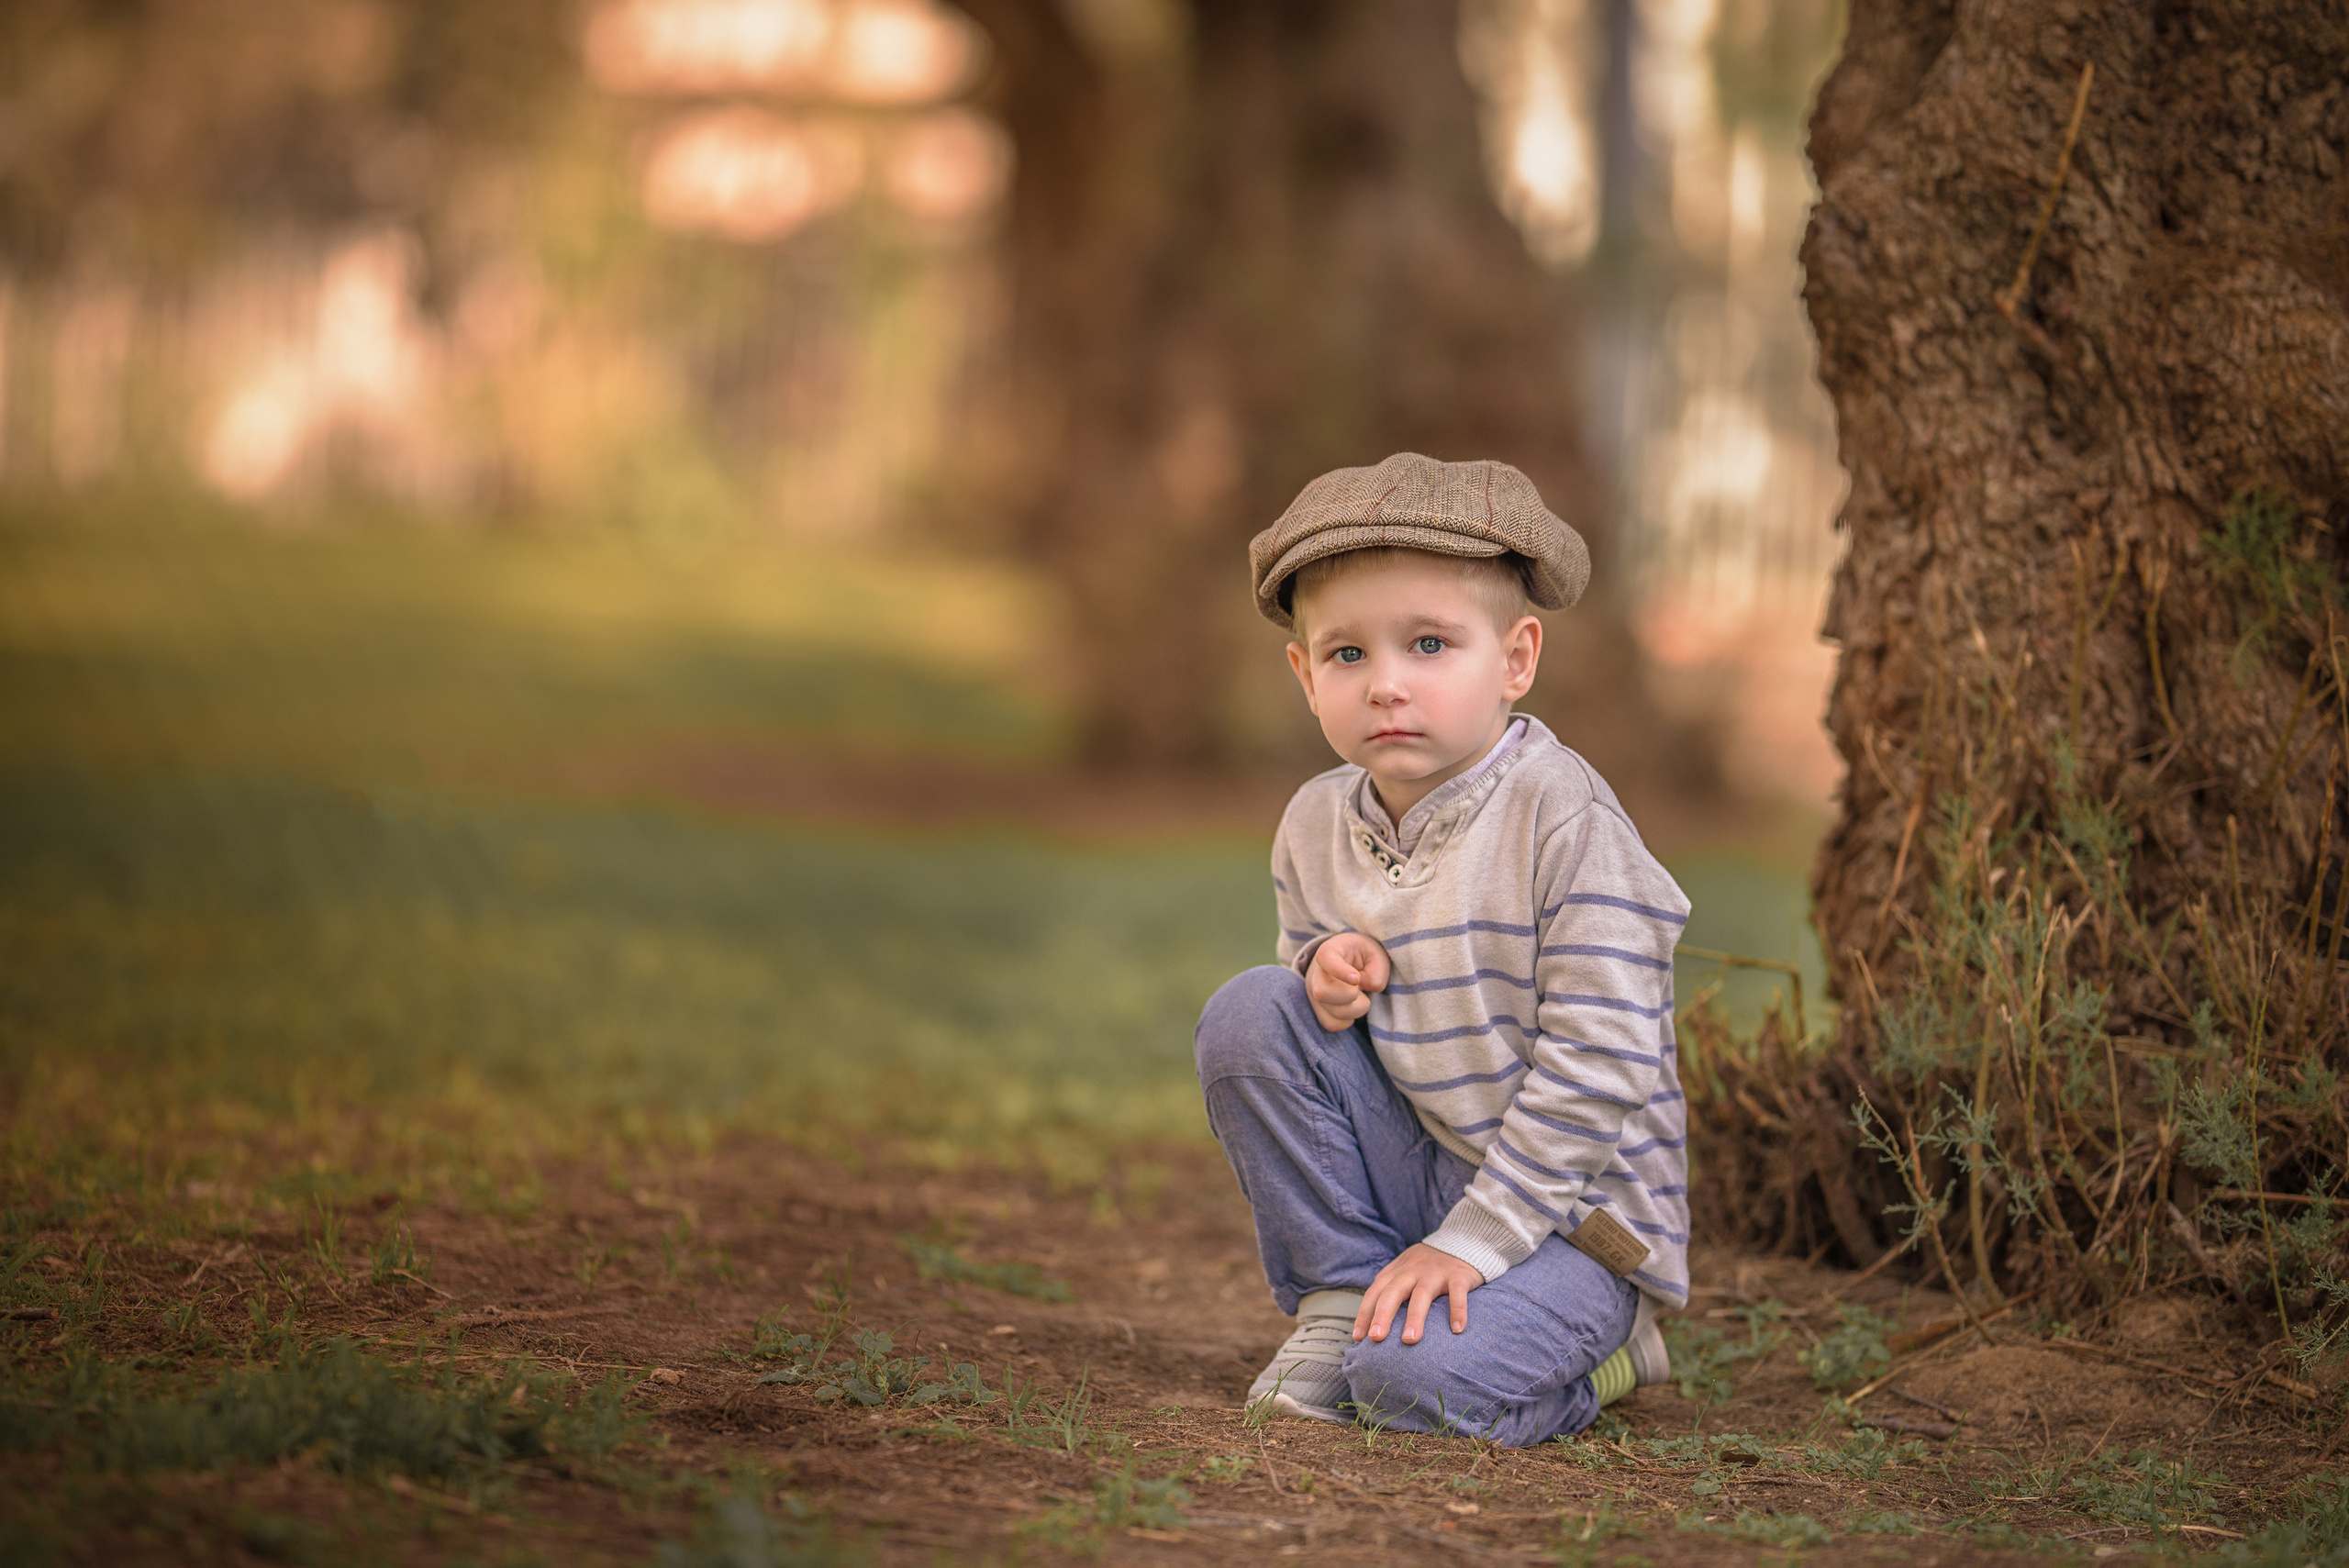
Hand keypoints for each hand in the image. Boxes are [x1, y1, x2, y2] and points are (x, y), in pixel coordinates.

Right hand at [1306, 933, 1390, 1031]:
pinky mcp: (1318, 1009)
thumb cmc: (1365, 956)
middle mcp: (1316, 973)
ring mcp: (1313, 993)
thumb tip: (1365, 989)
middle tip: (1359, 988)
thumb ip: (1376, 972)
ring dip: (1356, 1009)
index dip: (1340, 970)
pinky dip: (1347, 1020)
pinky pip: (1331, 1024)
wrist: (1351, 960)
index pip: (1326, 958)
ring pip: (1331, 1012)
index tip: (1356, 978)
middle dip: (1349, 996)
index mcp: (1330, 951)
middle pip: (1322, 993)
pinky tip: (1352, 1006)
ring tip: (1361, 996)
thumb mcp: (1377, 955)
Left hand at [1353, 1242, 1483, 1345]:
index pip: (1375, 1293)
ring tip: (1409, 1340)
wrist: (1460, 1242)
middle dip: (1382, 1315)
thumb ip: (1388, 1291)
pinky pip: (1457, 1293)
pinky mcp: (1458, 1275)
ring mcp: (1435, 1273)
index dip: (1365, 1314)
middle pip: (1393, 1292)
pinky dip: (1458, 1311)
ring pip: (1422, 1295)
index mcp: (1396, 1273)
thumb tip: (1371, 1325)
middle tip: (1376, 1338)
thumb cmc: (1427, 1266)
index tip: (1358, 1337)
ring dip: (1415, 1317)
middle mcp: (1413, 1271)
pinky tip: (1457, 1329)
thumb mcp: (1403, 1272)